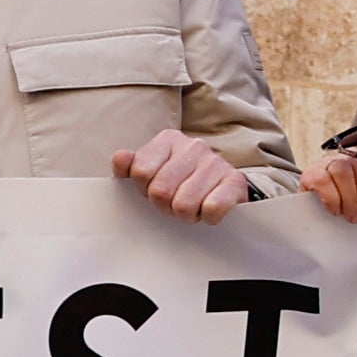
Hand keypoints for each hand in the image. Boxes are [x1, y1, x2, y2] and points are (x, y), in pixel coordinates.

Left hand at [118, 130, 257, 221]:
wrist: (224, 188)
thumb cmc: (181, 182)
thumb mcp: (153, 171)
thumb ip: (131, 166)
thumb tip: (120, 158)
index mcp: (169, 140)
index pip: (140, 171)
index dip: (144, 190)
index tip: (154, 190)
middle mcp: (194, 146)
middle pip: (160, 191)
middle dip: (165, 206)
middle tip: (174, 204)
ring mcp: (216, 162)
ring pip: (184, 205)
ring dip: (186, 215)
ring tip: (192, 207)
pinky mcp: (235, 181)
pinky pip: (211, 209)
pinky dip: (207, 217)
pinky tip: (208, 209)